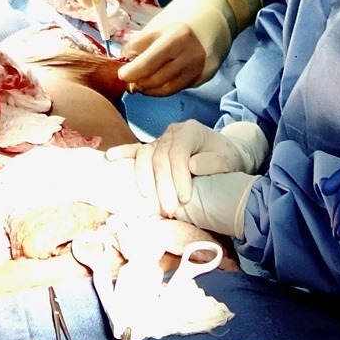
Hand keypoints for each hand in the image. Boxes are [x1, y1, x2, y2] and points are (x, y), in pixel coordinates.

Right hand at [107, 119, 262, 220]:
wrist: (222, 153)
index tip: (185, 199)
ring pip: (144, 155)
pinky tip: (111, 158)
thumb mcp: (228, 160)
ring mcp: (159, 139)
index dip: (179, 176)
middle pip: (160, 157)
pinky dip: (122, 153)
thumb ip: (214, 162)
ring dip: (143, 178)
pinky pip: (135, 150)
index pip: (178, 153)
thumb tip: (192, 166)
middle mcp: (172, 132)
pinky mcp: (152, 148)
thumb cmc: (225, 158)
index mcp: (191, 131)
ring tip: (147, 199)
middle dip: (163, 185)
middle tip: (170, 209)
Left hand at [117, 17, 210, 95]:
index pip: (147, 64)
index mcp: (175, 38)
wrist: (209, 22)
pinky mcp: (200, 77)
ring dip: (148, 89)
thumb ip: (138, 46)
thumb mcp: (155, 27)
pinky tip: (154, 83)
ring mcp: (197, 68)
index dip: (130, 73)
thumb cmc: (177, 22)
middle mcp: (189, 55)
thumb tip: (126, 64)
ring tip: (140, 82)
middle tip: (129, 81)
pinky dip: (160, 89)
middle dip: (137, 83)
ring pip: (165, 89)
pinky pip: (175, 89)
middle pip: (155, 79)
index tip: (122, 75)